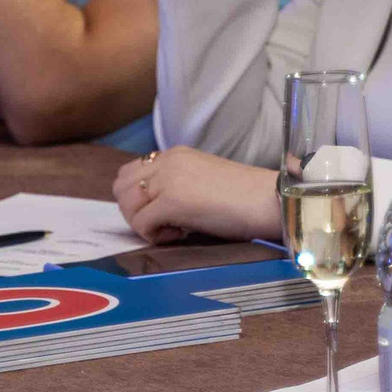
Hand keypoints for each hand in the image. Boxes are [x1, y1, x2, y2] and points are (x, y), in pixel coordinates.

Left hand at [112, 148, 280, 243]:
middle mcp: (168, 161)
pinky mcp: (173, 200)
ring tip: (174, 230)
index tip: (162, 214)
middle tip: (162, 225)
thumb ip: (176, 184)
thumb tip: (152, 207)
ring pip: (127, 205)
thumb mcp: (203, 180)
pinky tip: (181, 235)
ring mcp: (169, 179)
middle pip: (121, 188)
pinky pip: (141, 223)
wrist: (270, 200)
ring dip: (144, 224)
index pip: (131, 172)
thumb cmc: (244, 198)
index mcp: (176, 154)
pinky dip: (155, 236)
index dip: (138, 199)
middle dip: (134, 211)